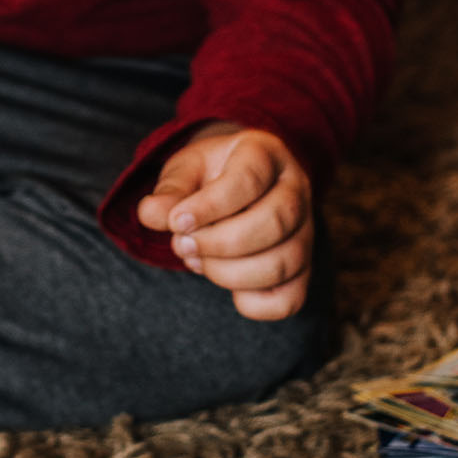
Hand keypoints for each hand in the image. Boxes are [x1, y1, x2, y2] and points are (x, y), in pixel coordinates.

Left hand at [137, 122, 312, 319]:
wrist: (234, 185)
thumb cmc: (208, 176)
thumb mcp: (185, 169)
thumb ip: (170, 190)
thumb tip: (152, 214)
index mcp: (265, 153)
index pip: (249, 180)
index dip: (209, 207)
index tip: (176, 222)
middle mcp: (296, 190)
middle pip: (274, 222)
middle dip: (219, 243)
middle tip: (182, 245)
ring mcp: (305, 232)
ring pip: (283, 264)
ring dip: (229, 273)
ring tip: (196, 261)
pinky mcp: (303, 269)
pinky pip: (288, 300)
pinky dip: (252, 303)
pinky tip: (226, 284)